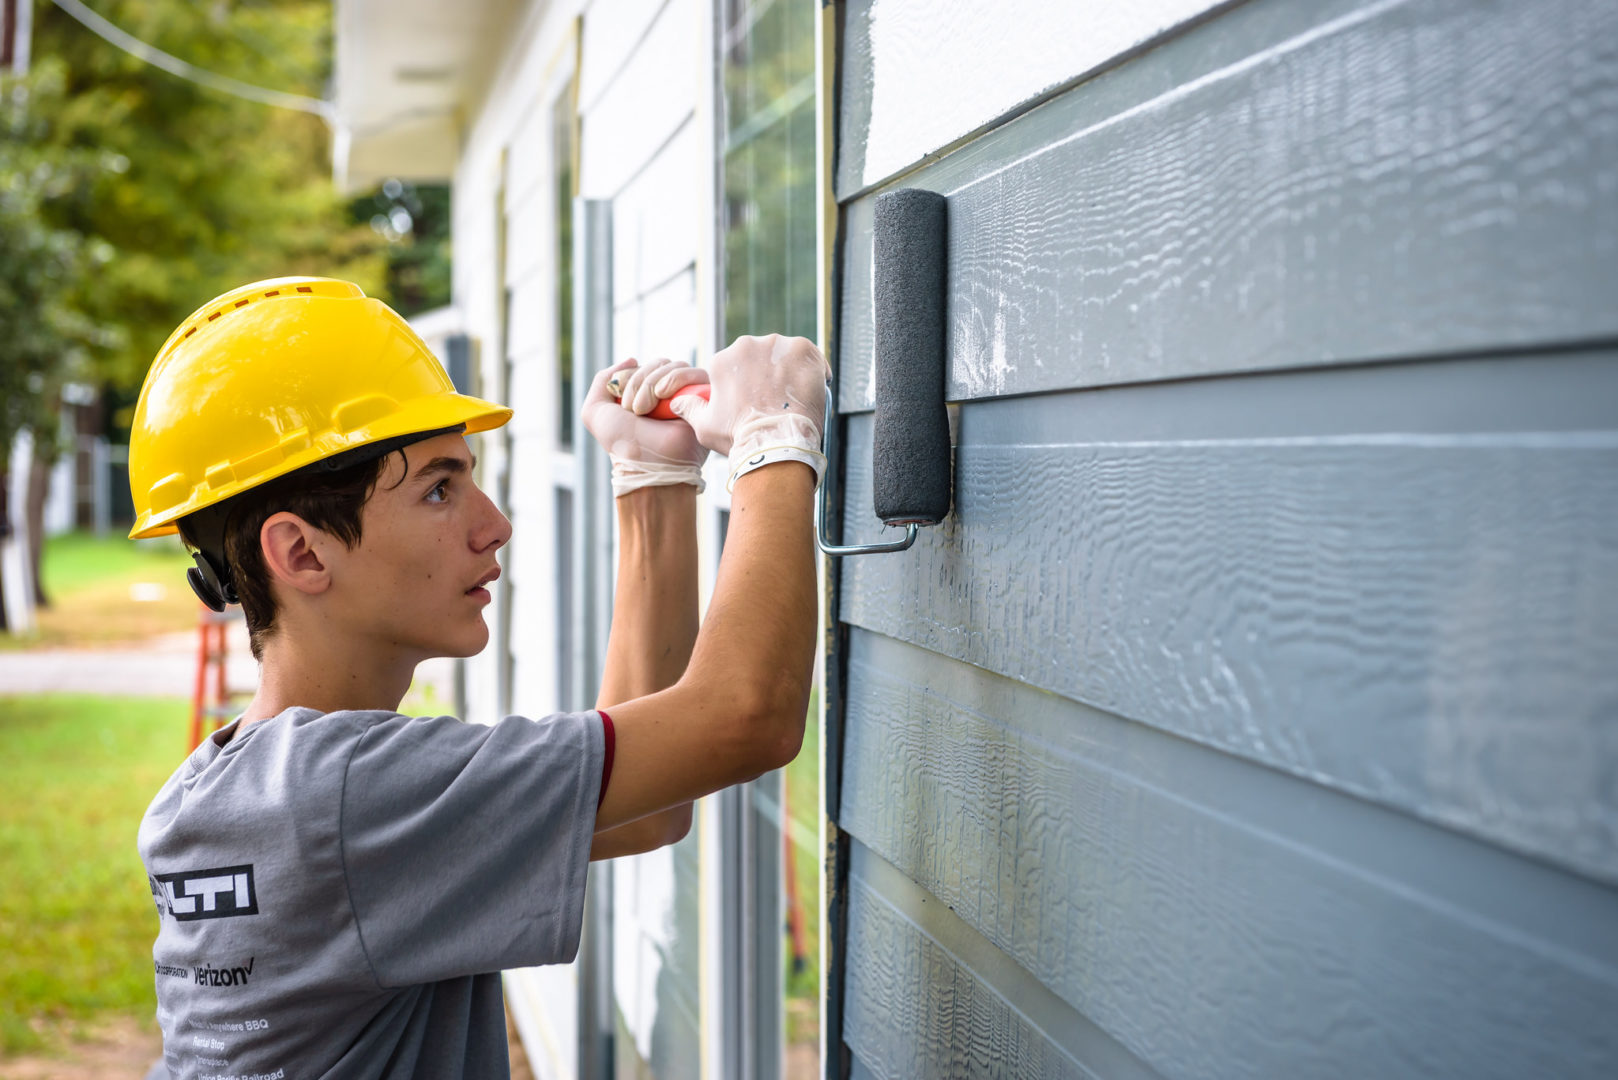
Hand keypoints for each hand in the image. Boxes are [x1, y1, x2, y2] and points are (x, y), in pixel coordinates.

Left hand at [583, 359, 709, 495]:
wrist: (648, 463)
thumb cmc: (622, 442)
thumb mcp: (595, 411)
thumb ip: (603, 380)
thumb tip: (632, 359)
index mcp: (646, 394)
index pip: (644, 366)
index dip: (632, 377)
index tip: (624, 403)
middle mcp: (668, 393)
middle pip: (659, 363)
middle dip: (641, 382)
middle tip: (635, 410)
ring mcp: (688, 396)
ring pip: (676, 365)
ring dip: (655, 383)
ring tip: (650, 410)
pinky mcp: (706, 400)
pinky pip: (697, 373)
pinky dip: (678, 380)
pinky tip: (669, 401)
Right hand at [668, 335, 829, 488]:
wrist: (775, 442)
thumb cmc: (739, 437)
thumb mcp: (703, 426)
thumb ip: (689, 408)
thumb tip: (677, 401)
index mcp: (721, 360)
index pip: (735, 366)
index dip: (746, 384)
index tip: (756, 399)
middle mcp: (747, 345)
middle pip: (759, 356)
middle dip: (766, 374)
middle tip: (775, 399)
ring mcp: (776, 345)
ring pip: (783, 353)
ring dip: (788, 369)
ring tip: (793, 395)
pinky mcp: (803, 350)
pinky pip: (809, 354)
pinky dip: (812, 367)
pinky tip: (812, 385)